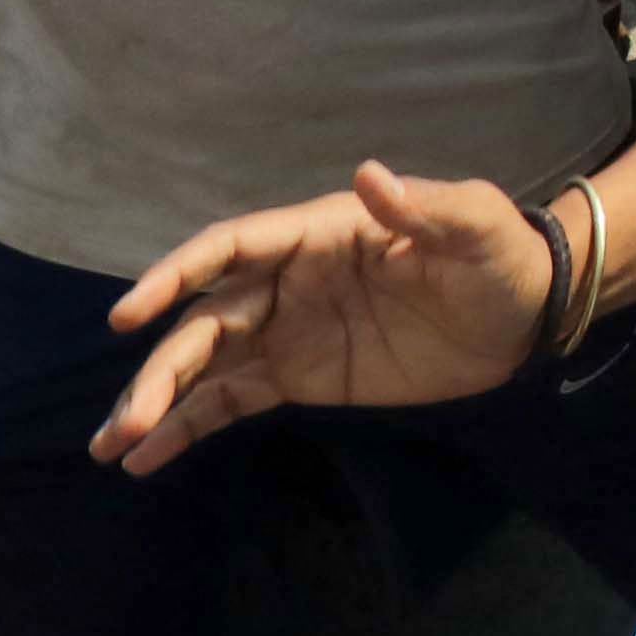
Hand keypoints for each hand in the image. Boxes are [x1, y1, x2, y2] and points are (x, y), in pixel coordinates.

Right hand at [91, 161, 555, 473]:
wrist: (526, 314)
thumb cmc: (499, 256)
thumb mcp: (474, 225)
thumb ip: (424, 207)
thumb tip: (370, 175)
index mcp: (317, 233)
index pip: (231, 249)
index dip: (176, 275)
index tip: (128, 315)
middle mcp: (287, 281)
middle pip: (205, 321)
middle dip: (160, 370)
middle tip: (122, 423)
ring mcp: (289, 332)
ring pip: (206, 365)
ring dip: (157, 401)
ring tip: (109, 449)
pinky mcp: (300, 377)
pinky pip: (232, 401)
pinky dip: (188, 427)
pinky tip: (146, 460)